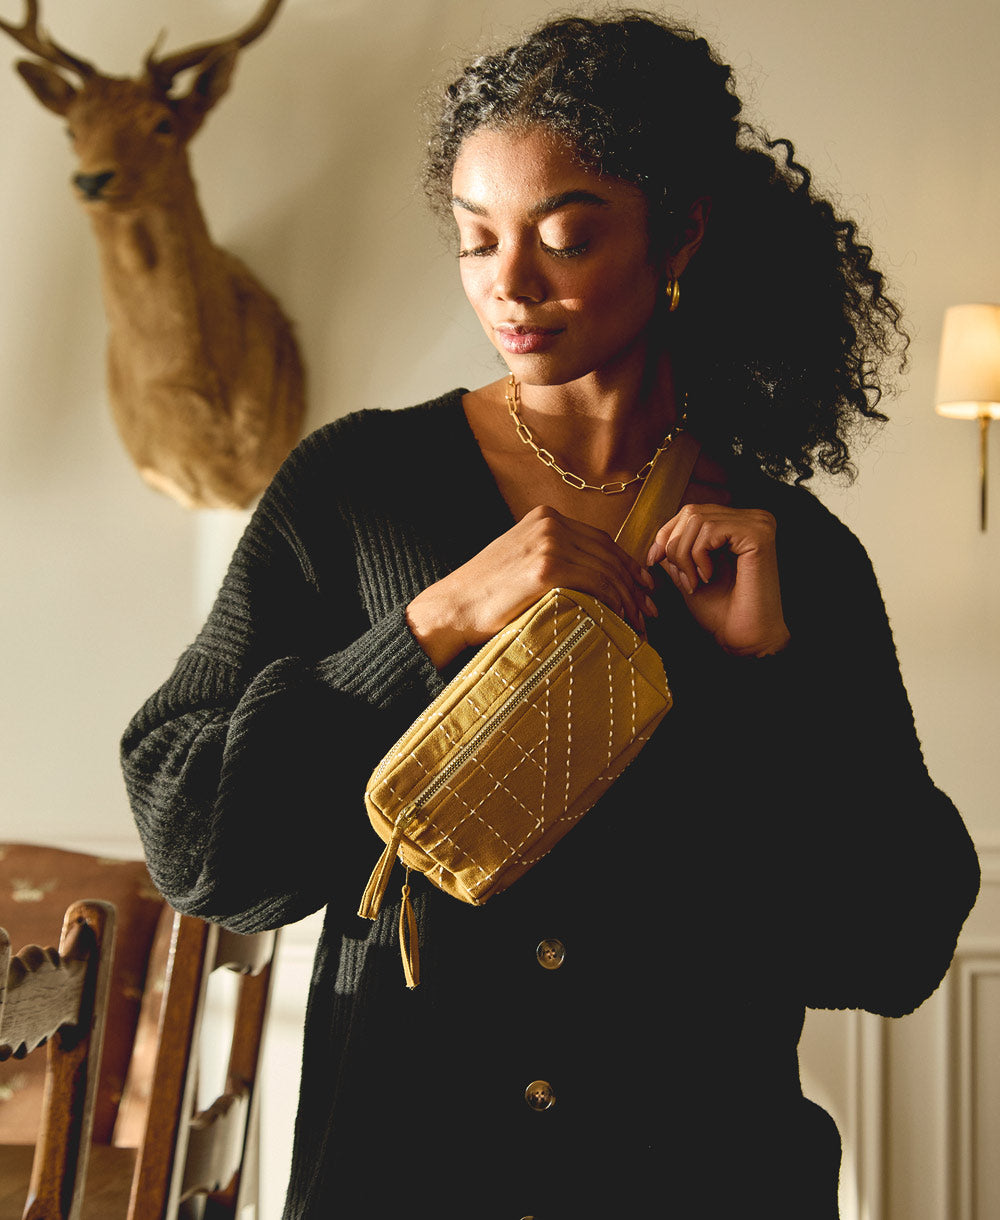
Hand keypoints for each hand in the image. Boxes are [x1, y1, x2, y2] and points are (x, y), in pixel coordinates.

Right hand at [407, 505, 657, 668]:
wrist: (451, 609)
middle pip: (609, 554)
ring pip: (607, 571)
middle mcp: (549, 524)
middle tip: (651, 610)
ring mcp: (548, 544)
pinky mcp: (547, 569)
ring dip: (629, 600)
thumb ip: (553, 558)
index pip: (601, 540)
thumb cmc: (484, 594)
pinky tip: (622, 622)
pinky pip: (597, 585)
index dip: (627, 565)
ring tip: (639, 624)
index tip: (644, 588)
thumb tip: (591, 577)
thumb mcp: (520, 562)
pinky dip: (616, 605)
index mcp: (544, 518)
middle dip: (635, 584)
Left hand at [647, 504, 790, 656]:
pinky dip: (699, 555)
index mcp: (739, 525)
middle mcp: (753, 519)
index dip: (666, 534)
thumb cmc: (721, 613)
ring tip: (694, 582)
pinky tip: (707, 577)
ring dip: (684, 555)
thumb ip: (676, 552)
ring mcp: (758, 523)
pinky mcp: (759, 533)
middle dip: (674, 547)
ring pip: (697, 520)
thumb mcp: (688, 574)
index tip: (653, 560)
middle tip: (682, 579)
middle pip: (691, 512)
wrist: (743, 639)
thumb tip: (658, 537)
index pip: (692, 512)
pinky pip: (710, 530)